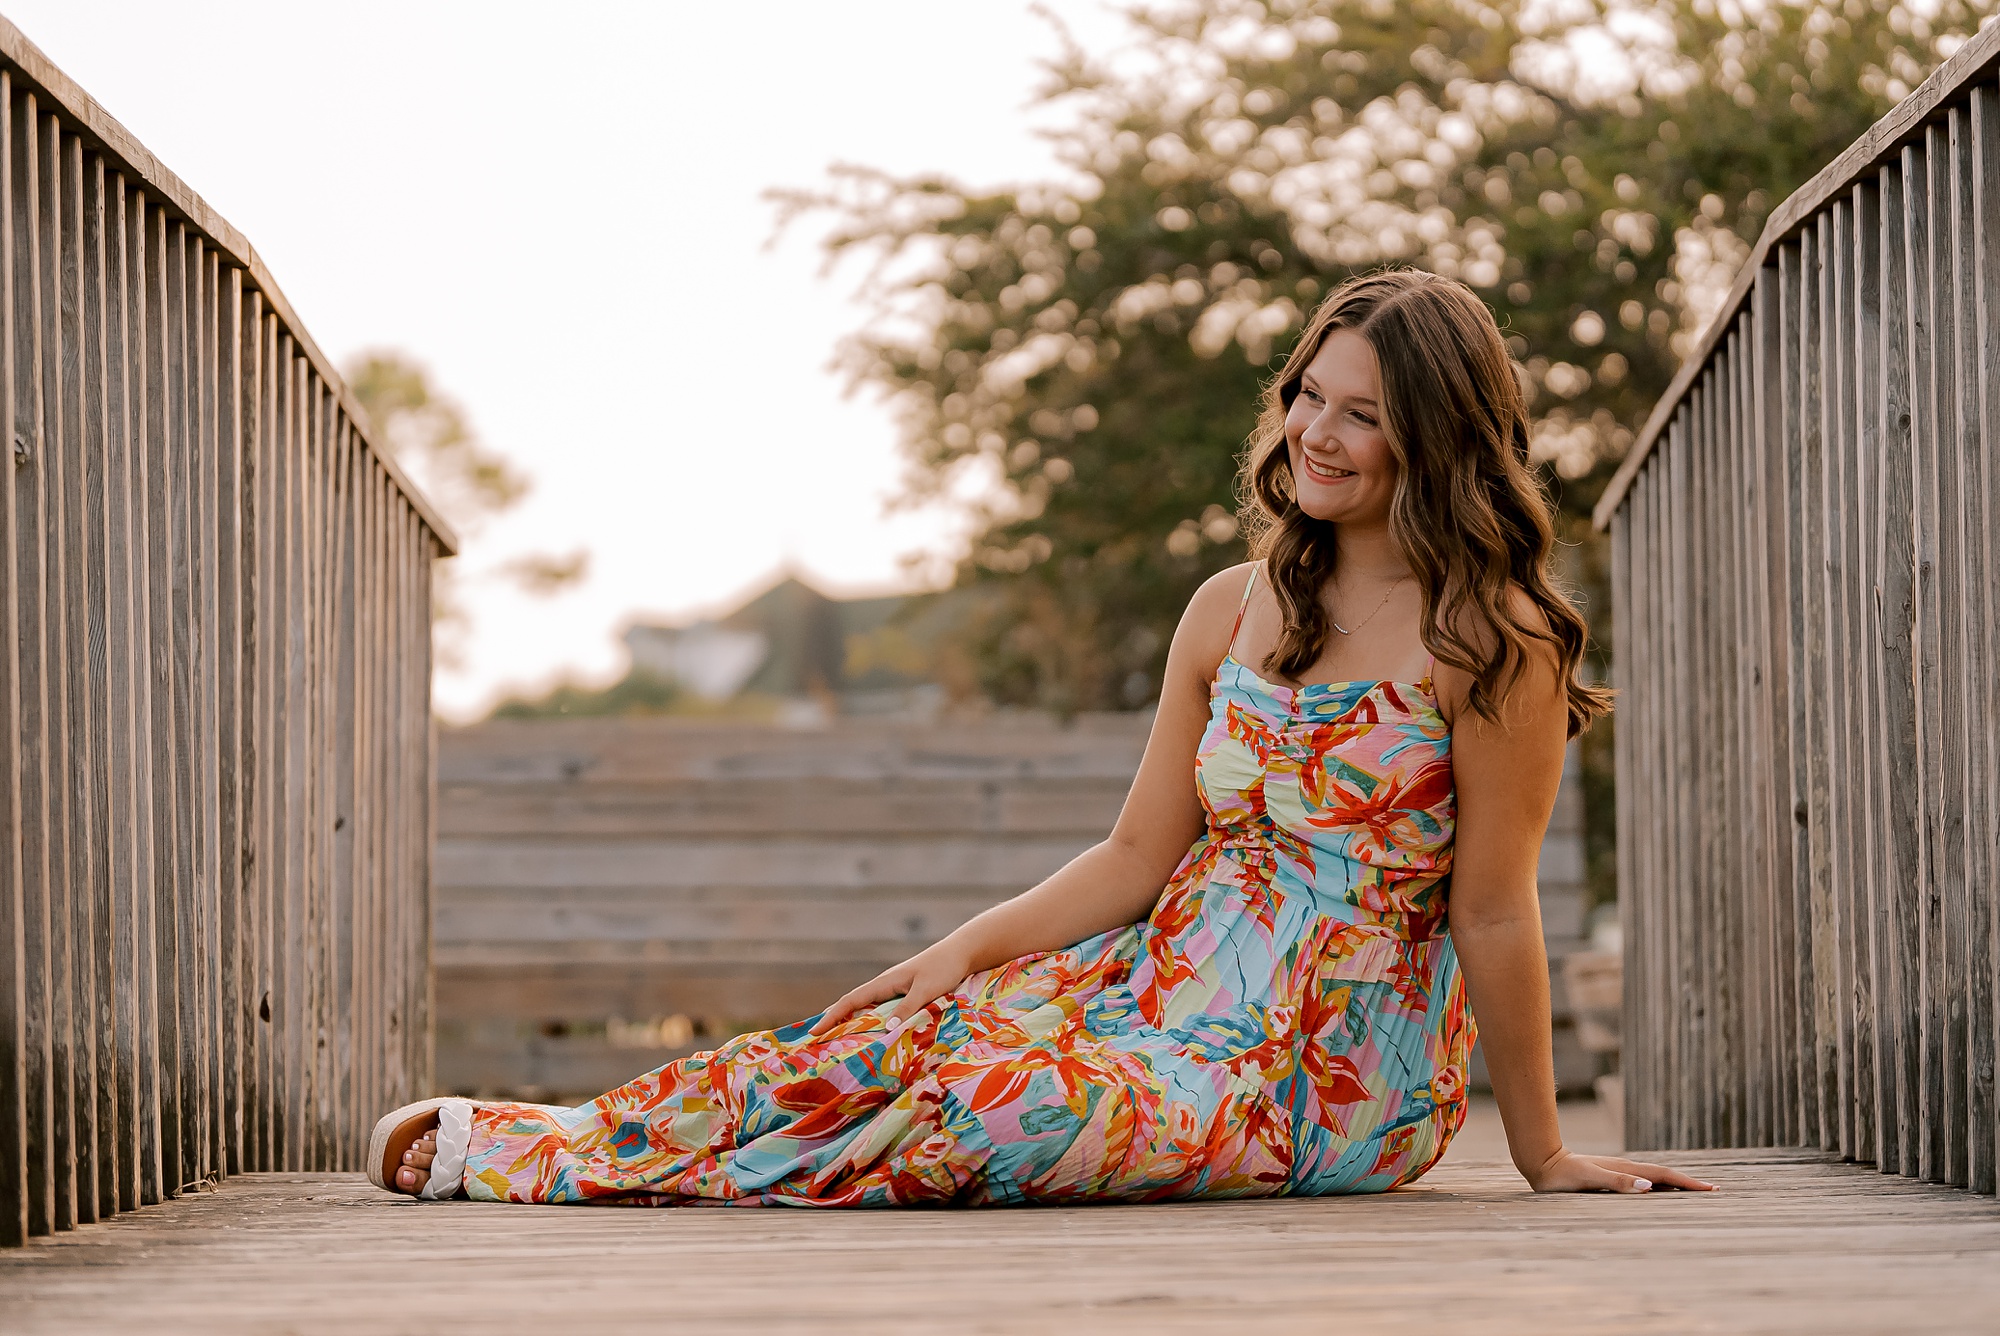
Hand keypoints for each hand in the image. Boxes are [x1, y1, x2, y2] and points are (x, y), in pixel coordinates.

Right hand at [807, 940, 974, 1036]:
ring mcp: (894, 988)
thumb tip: (886, 1030)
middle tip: (815, 1039)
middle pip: (852, 1003)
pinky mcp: (905, 992)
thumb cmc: (943, 968)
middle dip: (833, 1019)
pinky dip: (869, 1019)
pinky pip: (880, 1008)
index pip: (851, 1001)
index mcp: (885, 982)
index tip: (814, 1031)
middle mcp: (885, 985)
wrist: (960, 953)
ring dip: (850, 1020)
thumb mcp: (926, 990)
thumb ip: (908, 1008)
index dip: (831, 1016)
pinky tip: (870, 1031)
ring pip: (865, 1006)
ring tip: (835, 1038)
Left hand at [1523, 1149, 1715, 1193]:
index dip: (1688, 1183)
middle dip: (1688, 1182)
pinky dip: (1658, 1186)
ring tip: (1694, 1191)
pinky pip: (1642, 1181)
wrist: (1542, 1162)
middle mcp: (1626, 1169)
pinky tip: (1660, 1192)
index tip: (1711, 1189)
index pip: (1664, 1176)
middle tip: (1713, 1190)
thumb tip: (1649, 1187)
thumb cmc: (1563, 1175)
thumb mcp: (1590, 1179)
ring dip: (1675, 1184)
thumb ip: (1618, 1183)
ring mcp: (1619, 1171)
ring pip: (1654, 1178)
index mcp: (1626, 1170)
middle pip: (1664, 1176)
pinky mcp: (1610, 1176)